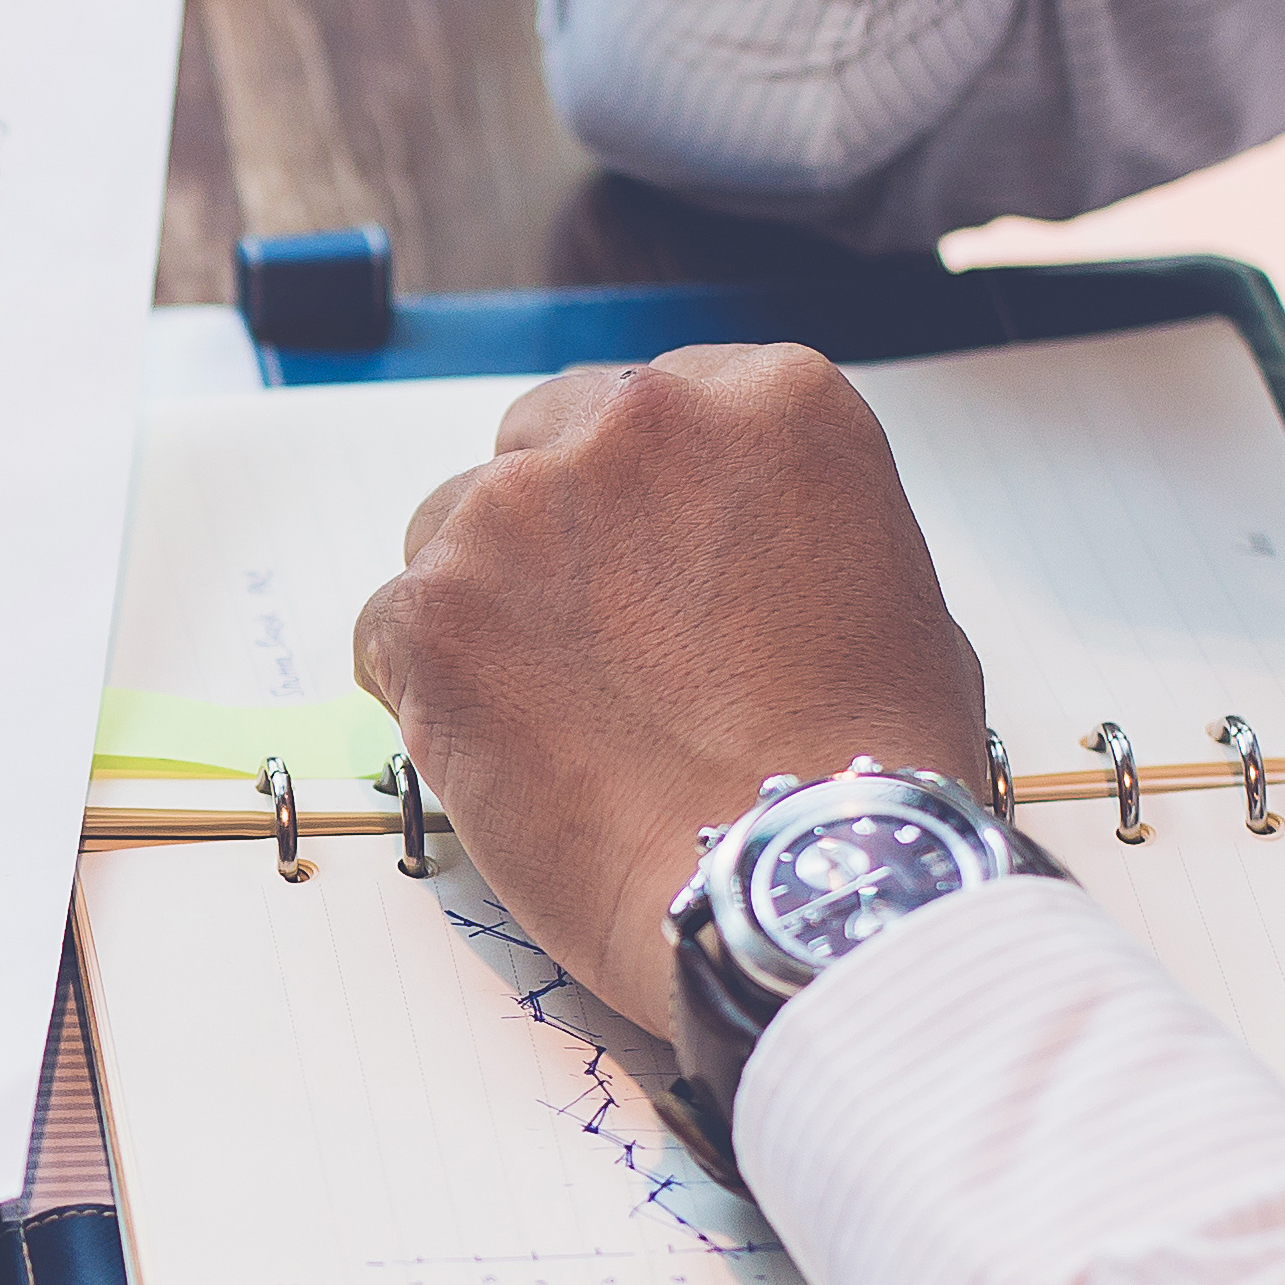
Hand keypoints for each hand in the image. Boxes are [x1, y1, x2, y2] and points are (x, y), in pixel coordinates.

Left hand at [349, 350, 984, 1039]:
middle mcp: (640, 422)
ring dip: (483, 601)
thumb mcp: (893, 598)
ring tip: (552, 714)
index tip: (648, 566)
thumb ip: (789, 534)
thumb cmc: (860, 771)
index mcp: (770, 403)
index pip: (655, 408)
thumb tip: (733, 563)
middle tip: (590, 644)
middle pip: (541, 442)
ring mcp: (522, 506)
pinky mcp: (435, 603)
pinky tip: (496, 750)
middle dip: (554, 533)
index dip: (642, 501)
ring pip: (451, 524)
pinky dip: (423, 683)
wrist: (789, 881)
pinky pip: (391, 622)